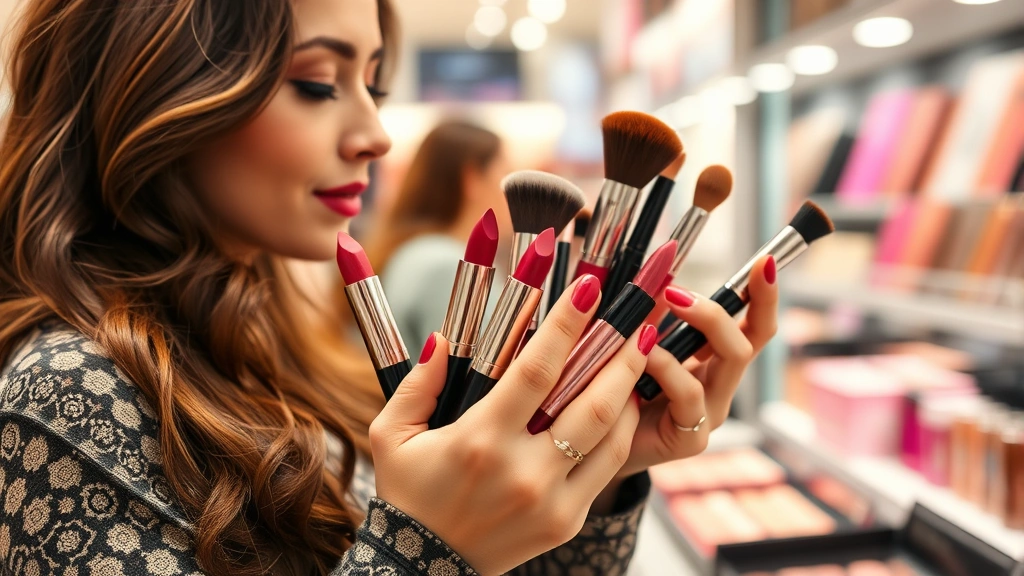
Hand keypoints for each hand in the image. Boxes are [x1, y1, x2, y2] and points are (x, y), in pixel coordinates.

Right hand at [370, 275, 650, 574]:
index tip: (588, 288)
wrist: (421, 569)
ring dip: (630, 390)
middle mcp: (524, 471)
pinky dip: (621, 431)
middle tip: (637, 320)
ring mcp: (552, 500)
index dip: (567, 325)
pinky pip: (607, 468)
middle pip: (593, 403)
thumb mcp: (391, 435)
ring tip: (639, 355)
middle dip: (622, 354)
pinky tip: (623, 404)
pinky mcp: (567, 520)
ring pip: (612, 436)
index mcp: (480, 441)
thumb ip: (418, 383)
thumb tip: (444, 339)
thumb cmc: (408, 494)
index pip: (537, 371)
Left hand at [616, 255, 778, 478]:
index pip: (751, 324)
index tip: (763, 261)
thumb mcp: (630, 342)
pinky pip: (690, 394)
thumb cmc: (610, 388)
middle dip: (724, 306)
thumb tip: (653, 272)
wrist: (588, 446)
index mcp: (709, 360)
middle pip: (750, 340)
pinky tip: (645, 354)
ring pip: (731, 360)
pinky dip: (669, 366)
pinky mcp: (691, 438)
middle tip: (682, 291)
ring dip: (703, 324)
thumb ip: (647, 313)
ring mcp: (708, 413)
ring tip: (668, 303)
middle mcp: (718, 385)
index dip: (762, 294)